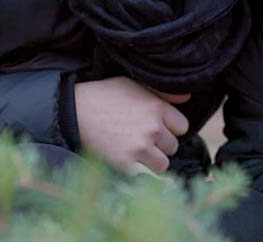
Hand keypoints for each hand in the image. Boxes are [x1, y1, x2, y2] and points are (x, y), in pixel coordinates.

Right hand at [75, 76, 189, 172]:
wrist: (75, 110)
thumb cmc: (106, 95)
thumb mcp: (135, 84)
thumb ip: (164, 93)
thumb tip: (187, 97)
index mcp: (158, 107)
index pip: (182, 127)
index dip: (170, 128)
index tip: (156, 126)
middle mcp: (153, 128)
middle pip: (173, 146)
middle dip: (160, 145)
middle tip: (141, 138)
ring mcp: (140, 148)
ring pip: (163, 164)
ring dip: (152, 161)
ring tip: (135, 151)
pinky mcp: (125, 165)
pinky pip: (146, 177)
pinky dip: (139, 172)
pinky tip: (128, 162)